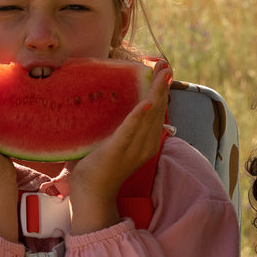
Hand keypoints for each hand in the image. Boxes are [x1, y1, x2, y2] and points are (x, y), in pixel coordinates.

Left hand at [67, 59, 171, 203]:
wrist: (91, 193)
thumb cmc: (98, 167)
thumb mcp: (114, 143)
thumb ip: (118, 127)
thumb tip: (109, 103)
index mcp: (146, 142)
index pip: (158, 112)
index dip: (161, 90)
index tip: (164, 70)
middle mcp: (146, 144)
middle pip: (158, 109)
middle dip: (162, 85)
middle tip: (165, 63)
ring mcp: (134, 147)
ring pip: (150, 114)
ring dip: (156, 91)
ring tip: (162, 72)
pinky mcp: (118, 149)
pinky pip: (131, 129)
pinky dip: (140, 115)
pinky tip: (147, 101)